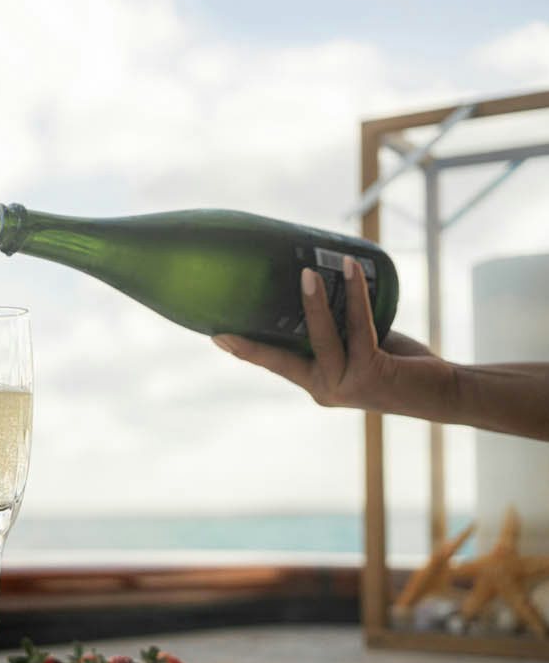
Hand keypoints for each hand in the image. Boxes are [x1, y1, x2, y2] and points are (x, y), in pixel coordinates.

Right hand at [212, 256, 454, 416]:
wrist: (445, 392)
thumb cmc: (403, 366)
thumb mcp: (363, 346)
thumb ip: (343, 329)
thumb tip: (329, 284)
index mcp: (319, 384)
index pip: (277, 365)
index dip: (249, 351)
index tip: (218, 337)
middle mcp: (326, 390)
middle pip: (283, 362)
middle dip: (253, 345)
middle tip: (224, 330)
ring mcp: (347, 385)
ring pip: (321, 338)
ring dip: (314, 303)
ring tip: (307, 272)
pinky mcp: (371, 373)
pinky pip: (358, 327)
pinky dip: (354, 295)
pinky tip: (351, 269)